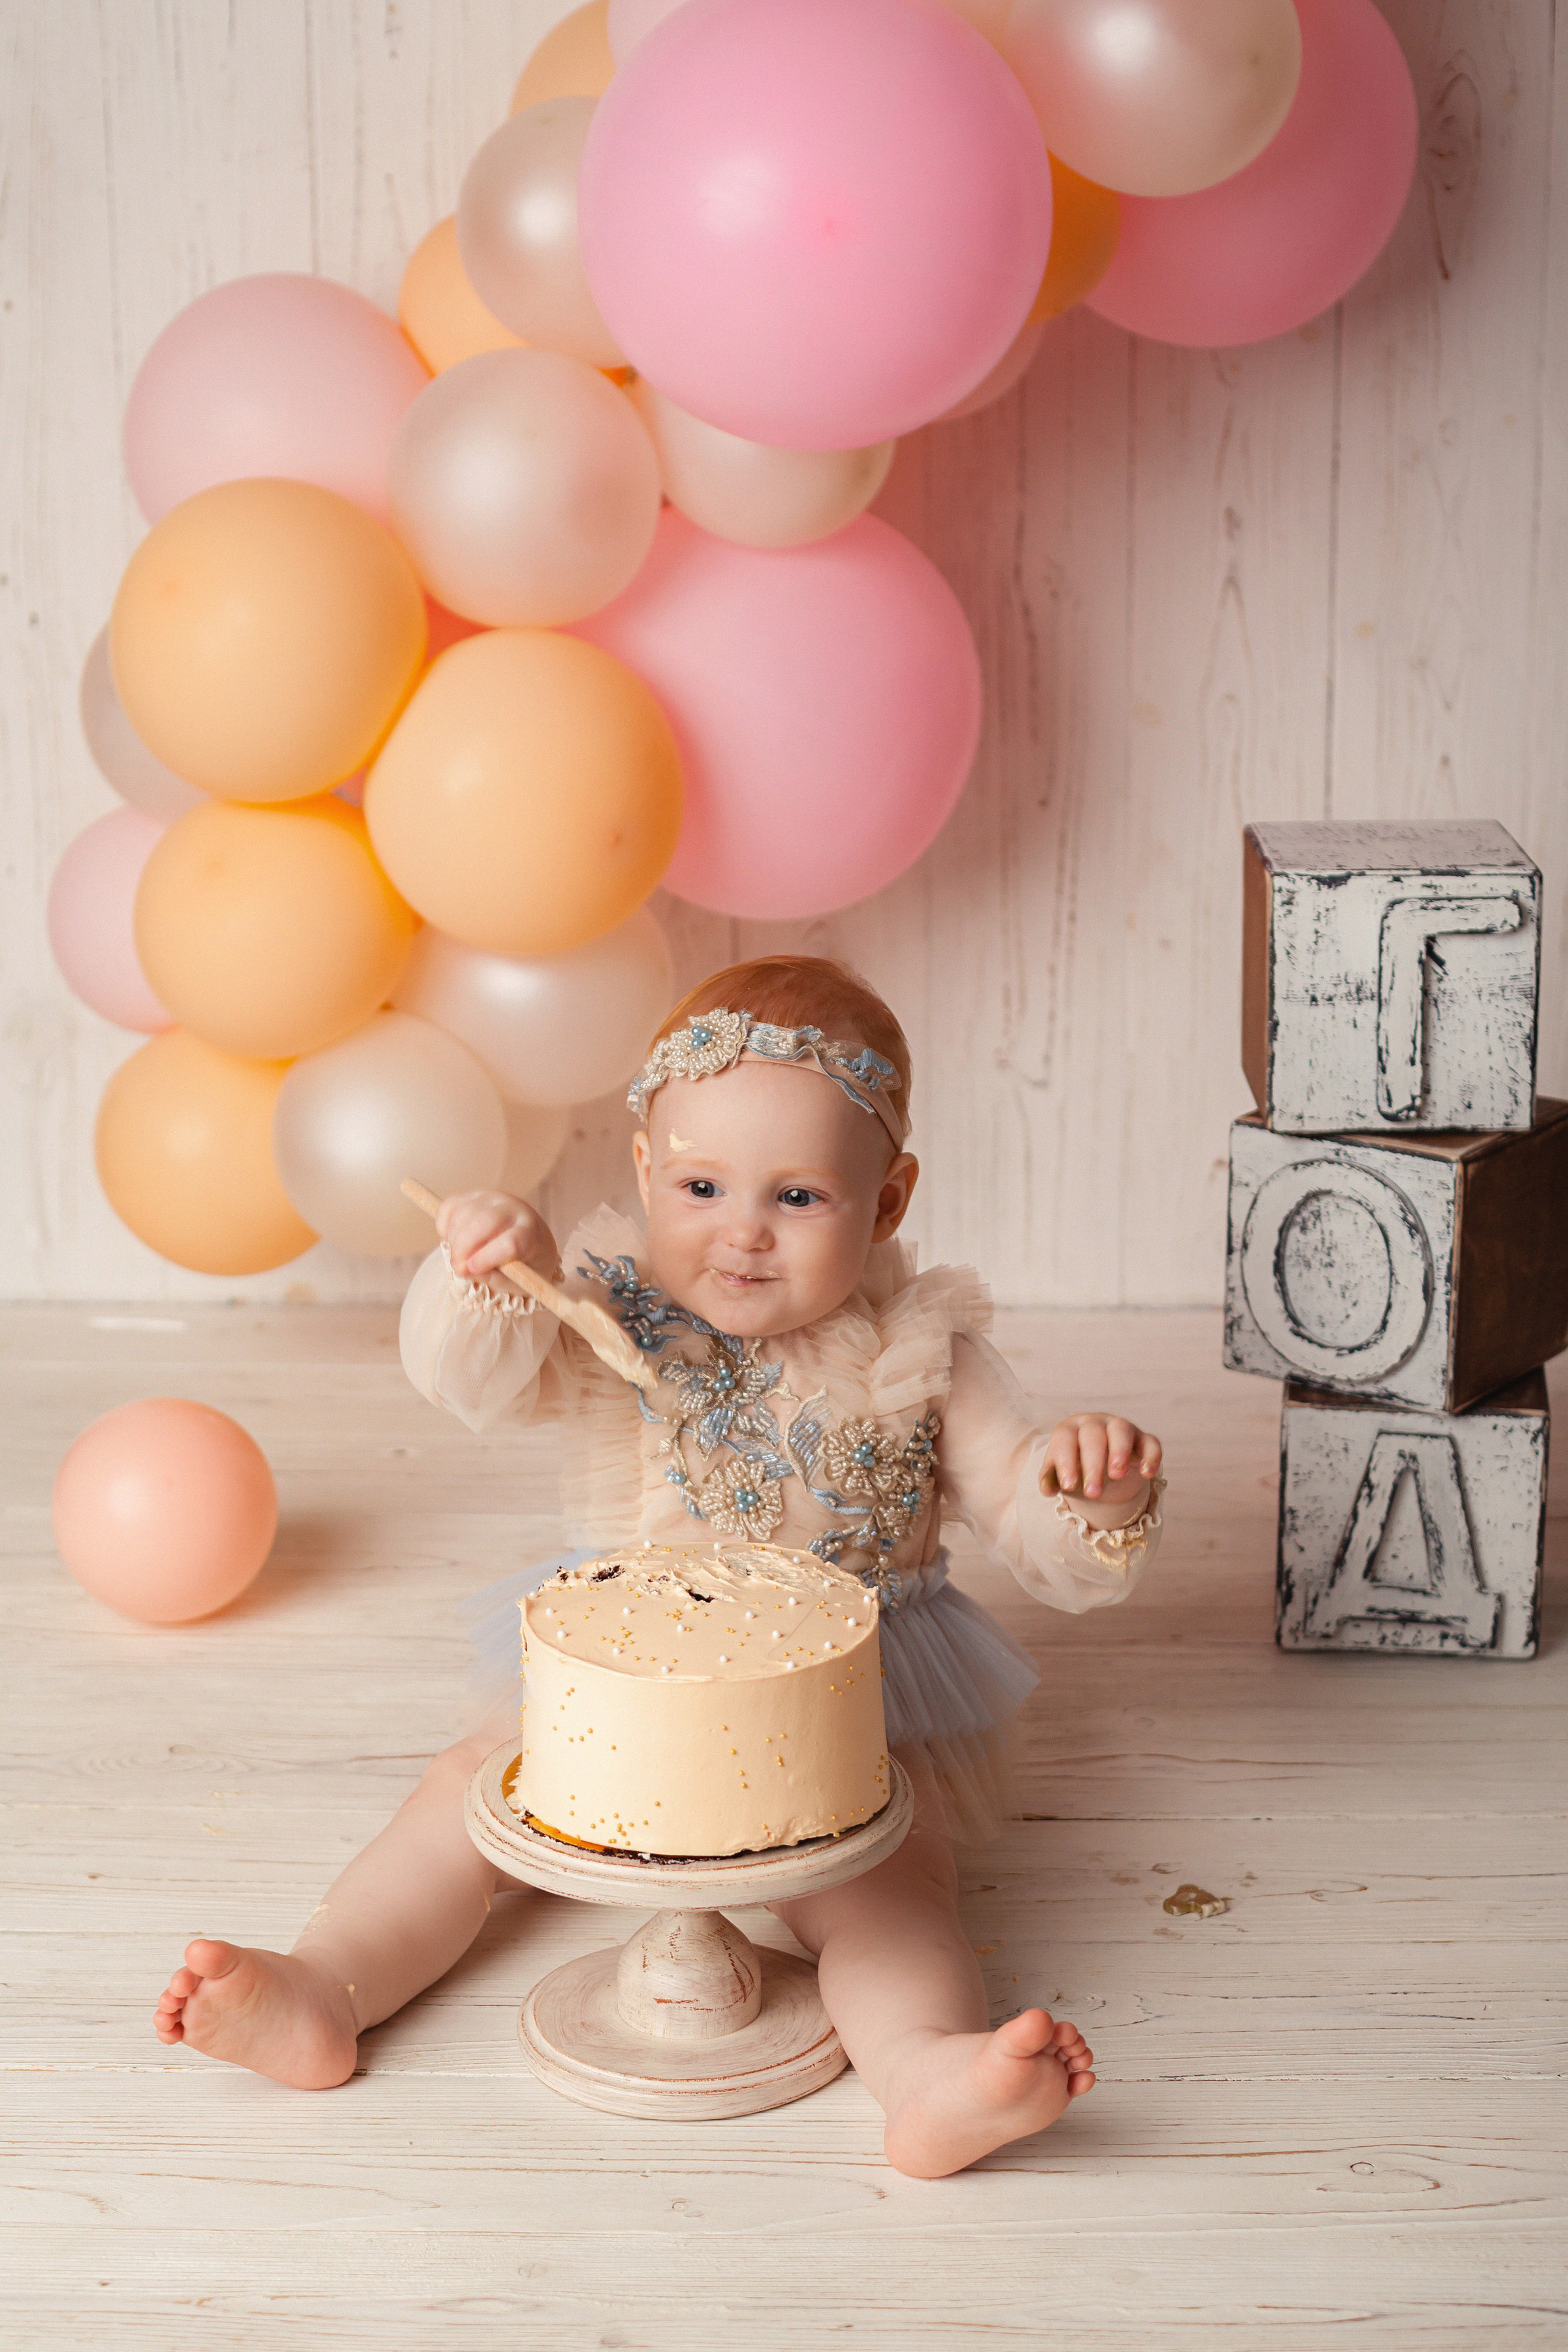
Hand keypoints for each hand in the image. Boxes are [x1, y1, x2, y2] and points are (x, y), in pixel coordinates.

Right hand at [436, 1190, 559, 1290]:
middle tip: (457, 1268)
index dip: (486, 1258)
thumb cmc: (522, 1266)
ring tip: (458, 1257)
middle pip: (483, 1222)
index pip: (510, 1242)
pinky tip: (451, 1240)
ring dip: (453, 1240)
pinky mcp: (473, 1195)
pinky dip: (443, 1225)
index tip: (471, 1271)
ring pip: (463, 1213)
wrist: (527, 1242)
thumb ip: (490, 1276)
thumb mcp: (513, 1280)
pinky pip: (450, 1206)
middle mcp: (513, 1208)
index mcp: (530, 1232)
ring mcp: (492, 1198)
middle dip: (463, 1248)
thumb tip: (464, 1269)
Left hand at [1040, 1414, 1161, 1506]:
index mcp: (1070, 1429)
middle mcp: (1095, 1423)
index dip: (1066, 1462)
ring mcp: (1120, 1427)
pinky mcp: (1143, 1439)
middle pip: (1093, 1435)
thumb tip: (1046, 1489)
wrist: (1100, 1465)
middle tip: (1093, 1493)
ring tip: (1117, 1474)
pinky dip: (1151, 1456)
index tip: (1069, 1486)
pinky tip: (1147, 1474)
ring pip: (1121, 1429)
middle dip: (1093, 1465)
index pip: (1065, 1439)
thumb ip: (1052, 1479)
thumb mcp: (1061, 1473)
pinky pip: (1150, 1442)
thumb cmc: (1075, 1466)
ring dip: (1120, 1451)